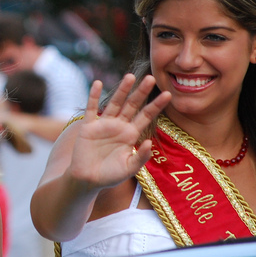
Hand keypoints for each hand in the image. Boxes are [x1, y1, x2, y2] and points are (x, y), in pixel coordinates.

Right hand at [68, 75, 170, 192]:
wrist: (87, 180)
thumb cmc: (110, 176)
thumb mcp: (129, 168)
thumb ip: (140, 157)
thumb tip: (150, 142)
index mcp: (131, 134)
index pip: (146, 116)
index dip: (156, 105)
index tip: (168, 94)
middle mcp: (119, 126)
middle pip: (132, 105)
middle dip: (141, 92)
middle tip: (151, 78)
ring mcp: (103, 124)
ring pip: (114, 103)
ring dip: (122, 90)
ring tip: (130, 76)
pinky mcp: (88, 126)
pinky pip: (91, 109)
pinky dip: (93, 96)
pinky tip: (97, 83)